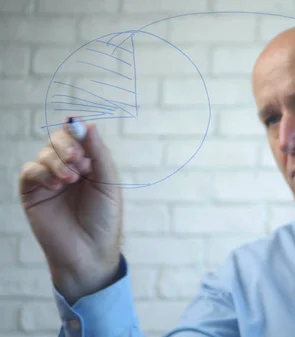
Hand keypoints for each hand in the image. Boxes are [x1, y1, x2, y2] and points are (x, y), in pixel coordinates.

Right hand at [19, 120, 122, 303]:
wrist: (89, 251)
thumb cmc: (104, 219)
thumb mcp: (108, 184)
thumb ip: (99, 154)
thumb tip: (87, 124)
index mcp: (89, 164)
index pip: (78, 137)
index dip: (78, 135)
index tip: (84, 143)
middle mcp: (68, 168)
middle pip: (58, 140)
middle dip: (67, 146)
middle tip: (79, 162)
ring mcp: (49, 180)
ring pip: (44, 153)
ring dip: (57, 161)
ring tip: (71, 179)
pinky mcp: (32, 193)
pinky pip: (29, 172)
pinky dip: (42, 173)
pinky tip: (56, 185)